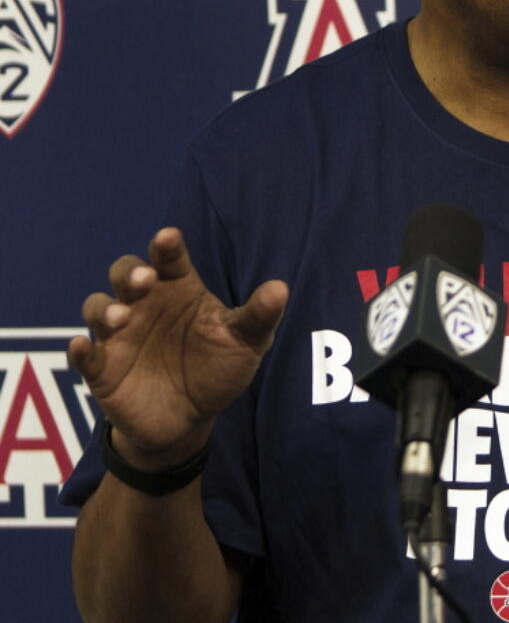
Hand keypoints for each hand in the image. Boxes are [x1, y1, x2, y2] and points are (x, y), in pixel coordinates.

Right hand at [68, 228, 286, 466]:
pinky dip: (79, 350)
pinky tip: (83, 347)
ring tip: (123, 318)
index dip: (166, 247)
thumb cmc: (217, 368)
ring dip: (106, 308)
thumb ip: (258, 316)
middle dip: (130, 272)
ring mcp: (120, 335)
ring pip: (98, 307)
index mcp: (179, 290)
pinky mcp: (102, 369)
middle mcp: (145, 304)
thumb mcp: (246, 343)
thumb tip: (281, 289)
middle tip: (145, 280)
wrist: (191, 419)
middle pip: (125, 273)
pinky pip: (83, 355)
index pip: (169, 259)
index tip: (168, 238)